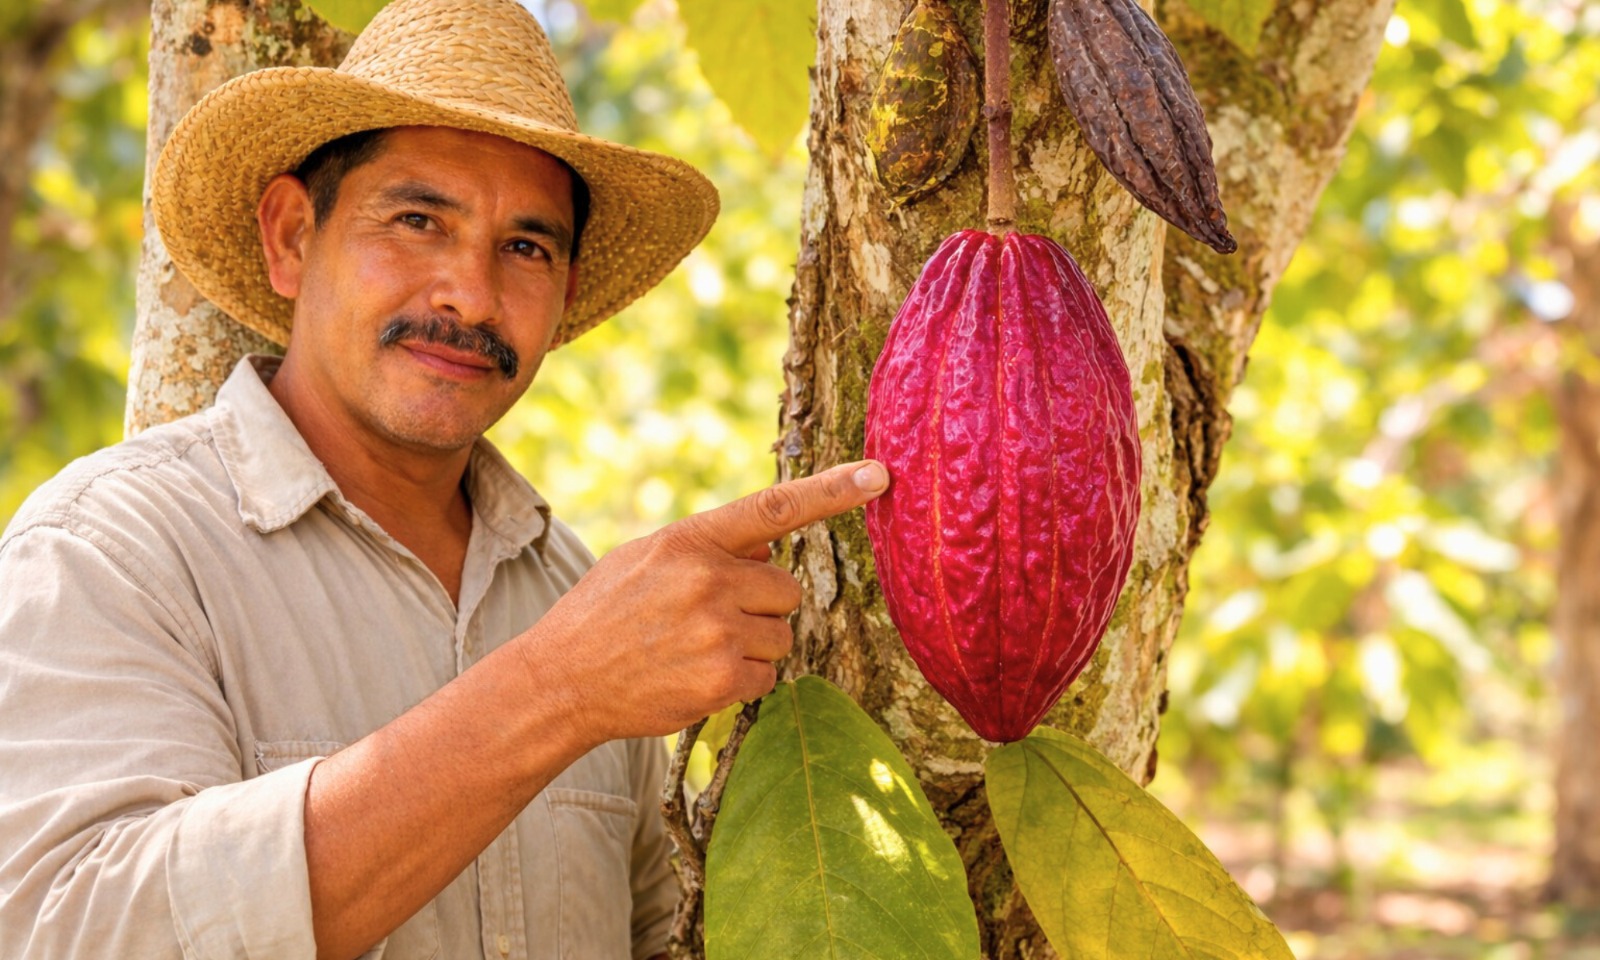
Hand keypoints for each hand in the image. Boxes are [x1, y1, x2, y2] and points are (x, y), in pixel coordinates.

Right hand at [520, 460, 889, 743]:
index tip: (878, 475)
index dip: (832, 490)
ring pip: (781, 638)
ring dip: (751, 649)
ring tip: (694, 652)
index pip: (773, 507)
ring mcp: (716, 632)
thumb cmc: (604, 615)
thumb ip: (708, 548)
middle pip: (787, 591)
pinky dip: (741, 684)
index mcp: (690, 540)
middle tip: (710, 623)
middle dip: (762, 609)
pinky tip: (695, 679)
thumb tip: (768, 551)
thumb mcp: (645, 559)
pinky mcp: (721, 681)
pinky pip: (767, 679)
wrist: (559, 681)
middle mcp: (708, 580)